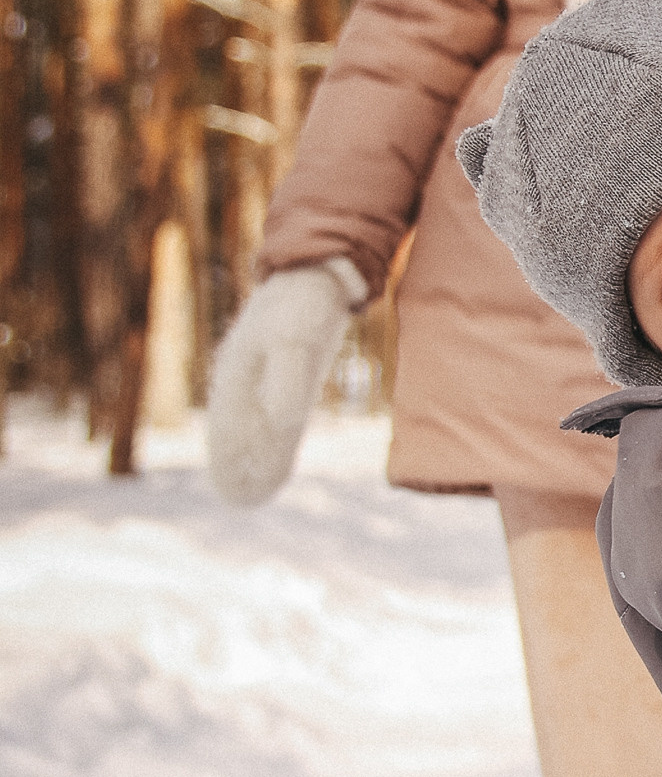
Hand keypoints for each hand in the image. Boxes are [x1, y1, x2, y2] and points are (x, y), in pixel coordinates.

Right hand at [206, 260, 368, 504]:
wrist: (317, 274)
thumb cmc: (301, 307)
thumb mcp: (295, 340)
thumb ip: (286, 381)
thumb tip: (283, 423)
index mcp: (237, 372)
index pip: (229, 427)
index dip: (229, 459)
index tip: (232, 492)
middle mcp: (245, 378)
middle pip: (237, 431)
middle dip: (236, 465)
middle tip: (239, 502)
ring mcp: (263, 377)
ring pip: (253, 426)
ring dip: (252, 457)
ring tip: (250, 494)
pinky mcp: (285, 375)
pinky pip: (272, 417)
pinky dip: (270, 441)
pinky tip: (274, 459)